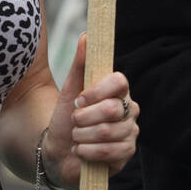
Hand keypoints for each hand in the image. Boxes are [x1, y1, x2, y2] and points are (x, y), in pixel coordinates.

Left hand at [40, 32, 139, 189]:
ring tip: (76, 136)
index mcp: (118, 89)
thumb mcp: (70, 88)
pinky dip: (88, 151)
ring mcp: (130, 132)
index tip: (79, 99)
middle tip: (74, 120)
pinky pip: (110, 152)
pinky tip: (80, 150)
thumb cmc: (67, 115)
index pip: (119, 82)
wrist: (60, 149)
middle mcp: (129, 109)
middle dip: (84, 117)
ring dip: (83, 135)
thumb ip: (80, 63)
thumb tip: (87, 35)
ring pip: (108, 132)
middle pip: (112, 109)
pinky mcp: (127, 154)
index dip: (97, 91)